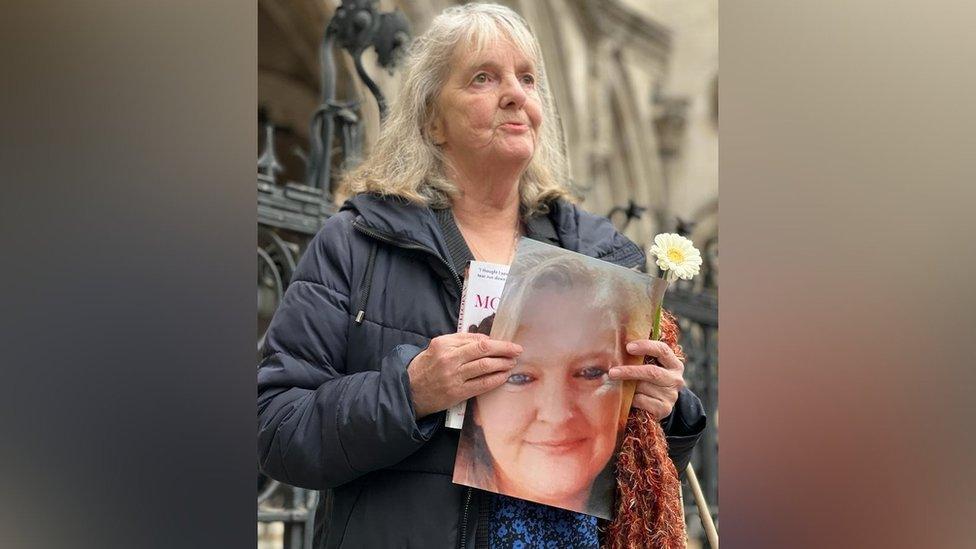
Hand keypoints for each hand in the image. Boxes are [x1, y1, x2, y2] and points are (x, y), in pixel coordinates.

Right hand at [407, 332, 521, 418]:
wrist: (410, 390)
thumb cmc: (426, 366)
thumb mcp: (437, 347)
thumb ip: (460, 341)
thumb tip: (486, 340)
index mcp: (444, 344)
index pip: (476, 339)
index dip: (495, 341)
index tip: (507, 343)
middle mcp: (449, 359)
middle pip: (483, 350)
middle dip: (504, 349)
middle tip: (517, 350)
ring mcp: (453, 376)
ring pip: (485, 367)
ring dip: (503, 364)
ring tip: (512, 363)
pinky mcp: (457, 392)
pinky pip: (482, 384)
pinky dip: (496, 379)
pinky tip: (503, 376)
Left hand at [608, 339, 685, 419]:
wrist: (657, 406)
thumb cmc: (648, 381)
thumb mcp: (649, 367)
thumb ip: (640, 358)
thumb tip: (616, 349)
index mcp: (674, 364)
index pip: (662, 350)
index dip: (645, 346)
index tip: (628, 347)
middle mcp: (675, 379)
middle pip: (651, 372)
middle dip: (630, 371)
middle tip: (612, 372)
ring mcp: (671, 395)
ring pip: (644, 387)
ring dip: (627, 386)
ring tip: (616, 385)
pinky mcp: (664, 408)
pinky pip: (641, 400)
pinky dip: (631, 399)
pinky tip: (627, 398)